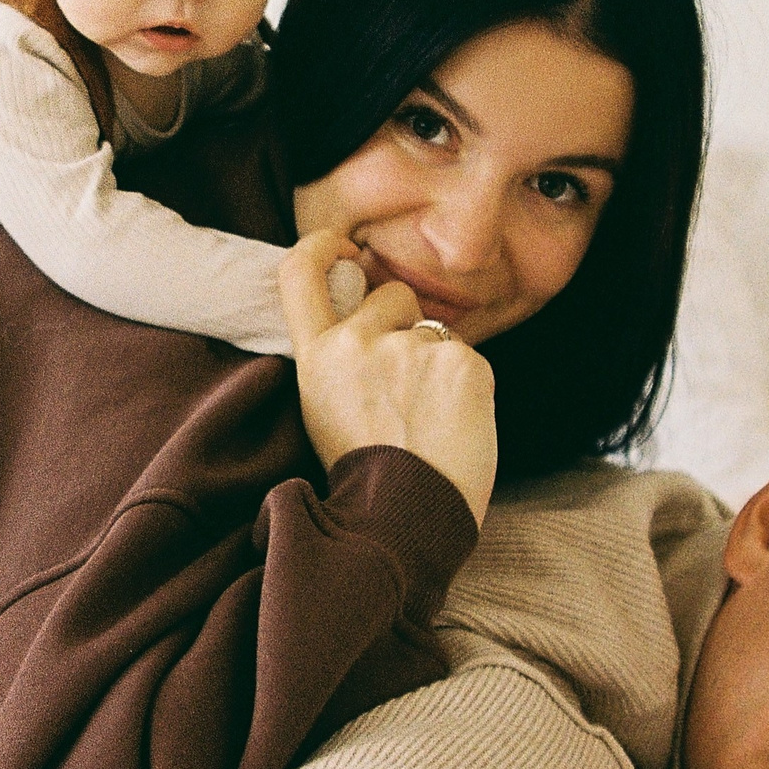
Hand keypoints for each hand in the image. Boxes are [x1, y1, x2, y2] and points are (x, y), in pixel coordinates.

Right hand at [278, 229, 497, 527]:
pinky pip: (468, 356)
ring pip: (435, 330)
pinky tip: (455, 423)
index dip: (321, 247)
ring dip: (437, 362)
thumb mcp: (326, 408)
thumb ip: (342, 358)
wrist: (404, 522)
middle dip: (405, 322)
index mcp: (317, 356)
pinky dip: (467, 386)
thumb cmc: (367, 476)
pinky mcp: (461, 362)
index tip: (343, 247)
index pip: (299, 272)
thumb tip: (373, 317)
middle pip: (391, 294)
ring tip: (430, 418)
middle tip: (407, 386)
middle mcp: (358, 342)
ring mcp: (411, 349)